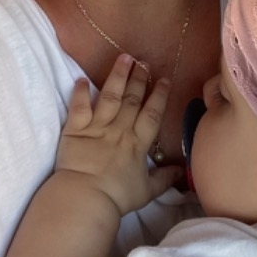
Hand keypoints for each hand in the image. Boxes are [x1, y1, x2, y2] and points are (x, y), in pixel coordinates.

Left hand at [55, 54, 182, 215]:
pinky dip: (80, 92)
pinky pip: (79, 106)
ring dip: (117, 75)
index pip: (151, 113)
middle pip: (132, 99)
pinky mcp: (75, 128)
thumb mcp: (147, 192)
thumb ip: (164, 179)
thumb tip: (182, 171)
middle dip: (139, 79)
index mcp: (138, 143)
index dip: (159, 95)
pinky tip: (82, 79)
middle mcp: (119, 129)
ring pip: (110, 95)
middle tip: (143, 62)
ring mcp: (97, 127)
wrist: (85, 198)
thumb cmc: (116, 197)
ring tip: (124, 57)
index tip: (163, 79)